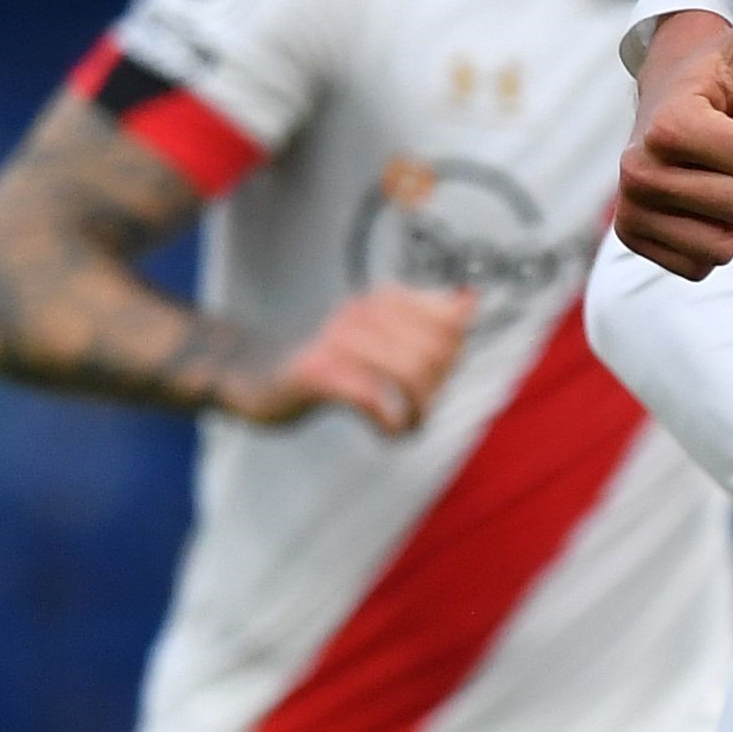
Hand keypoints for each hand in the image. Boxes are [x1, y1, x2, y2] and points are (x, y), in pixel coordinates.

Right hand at [225, 284, 475, 434]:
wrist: (261, 377)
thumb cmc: (330, 361)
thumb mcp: (382, 337)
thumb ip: (428, 322)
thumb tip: (471, 302)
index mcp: (383, 299)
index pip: (450, 322)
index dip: (455, 357)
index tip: (439, 378)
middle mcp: (364, 312)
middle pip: (436, 350)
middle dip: (437, 387)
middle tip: (420, 408)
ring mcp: (340, 341)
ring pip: (411, 374)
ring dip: (419, 410)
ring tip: (410, 423)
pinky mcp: (319, 373)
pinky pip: (374, 399)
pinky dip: (392, 424)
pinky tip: (389, 432)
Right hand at [618, 11, 732, 278]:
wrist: (667, 90)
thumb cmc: (718, 70)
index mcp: (667, 125)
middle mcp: (637, 172)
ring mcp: (630, 209)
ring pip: (724, 245)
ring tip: (719, 171)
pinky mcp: (634, 238)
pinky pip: (703, 263)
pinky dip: (716, 237)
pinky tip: (701, 199)